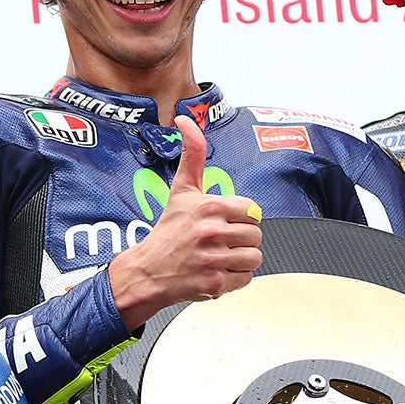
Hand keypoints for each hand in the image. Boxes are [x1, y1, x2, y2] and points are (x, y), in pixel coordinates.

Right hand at [106, 113, 262, 328]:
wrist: (148, 271)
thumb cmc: (168, 230)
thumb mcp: (181, 189)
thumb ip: (192, 154)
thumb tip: (186, 120)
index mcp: (210, 206)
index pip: (253, 211)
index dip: (239, 218)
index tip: (222, 222)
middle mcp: (213, 232)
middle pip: (256, 235)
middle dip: (240, 240)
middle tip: (218, 242)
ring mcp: (214, 258)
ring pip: (254, 257)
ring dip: (239, 259)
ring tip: (218, 256)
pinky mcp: (216, 282)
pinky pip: (247, 278)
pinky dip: (234, 278)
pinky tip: (216, 270)